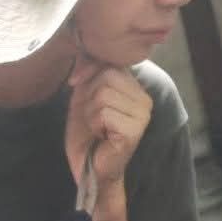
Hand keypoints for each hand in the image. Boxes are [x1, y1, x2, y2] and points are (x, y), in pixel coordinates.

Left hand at [65, 62, 152, 192]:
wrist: (89, 168)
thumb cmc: (87, 134)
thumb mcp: (83, 96)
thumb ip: (88, 73)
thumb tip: (85, 52)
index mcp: (135, 88)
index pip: (110, 63)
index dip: (89, 72)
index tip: (77, 85)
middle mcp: (144, 99)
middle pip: (106, 76)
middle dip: (88, 97)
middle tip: (93, 117)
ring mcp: (143, 115)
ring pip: (103, 95)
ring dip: (90, 113)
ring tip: (98, 127)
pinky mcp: (135, 131)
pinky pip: (104, 113)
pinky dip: (94, 125)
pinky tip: (102, 136)